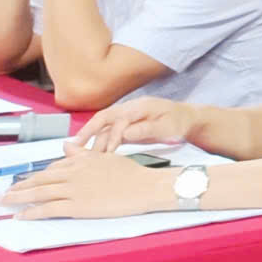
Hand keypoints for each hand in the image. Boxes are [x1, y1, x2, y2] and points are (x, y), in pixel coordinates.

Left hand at [0, 148, 172, 218]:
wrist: (146, 187)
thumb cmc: (132, 173)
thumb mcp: (106, 157)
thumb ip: (83, 153)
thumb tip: (66, 146)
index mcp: (82, 160)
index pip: (54, 167)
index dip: (38, 175)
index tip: (28, 182)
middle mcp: (74, 173)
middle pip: (41, 179)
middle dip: (21, 186)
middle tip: (6, 193)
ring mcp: (74, 189)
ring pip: (40, 192)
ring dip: (19, 197)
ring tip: (5, 202)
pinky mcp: (77, 206)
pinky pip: (48, 209)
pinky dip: (32, 212)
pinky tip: (21, 215)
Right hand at [74, 97, 192, 151]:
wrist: (187, 119)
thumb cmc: (179, 122)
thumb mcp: (167, 126)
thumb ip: (146, 129)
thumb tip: (125, 133)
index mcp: (140, 107)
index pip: (119, 119)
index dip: (112, 135)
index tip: (110, 152)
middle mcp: (129, 109)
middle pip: (104, 117)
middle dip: (88, 130)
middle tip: (75, 145)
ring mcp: (127, 116)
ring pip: (104, 125)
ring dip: (92, 138)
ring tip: (81, 154)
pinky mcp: (126, 126)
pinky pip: (108, 131)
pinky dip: (99, 140)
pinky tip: (91, 152)